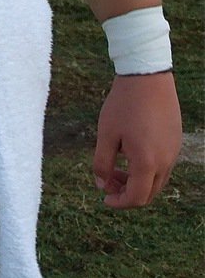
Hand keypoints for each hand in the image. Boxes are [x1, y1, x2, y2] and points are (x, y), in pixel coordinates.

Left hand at [93, 72, 181, 207]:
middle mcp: (165, 161)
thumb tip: (101, 184)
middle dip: (127, 193)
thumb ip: (101, 163)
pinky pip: (163, 165)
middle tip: (108, 180)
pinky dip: (147, 169)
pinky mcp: (175, 140)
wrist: (147, 75)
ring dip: (137, 181)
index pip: (136, 198)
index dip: (119, 202)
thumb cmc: (123, 104)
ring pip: (157, 180)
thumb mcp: (106, 133)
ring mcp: (173, 151)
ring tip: (116, 166)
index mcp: (147, 162)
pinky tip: (130, 152)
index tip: (104, 197)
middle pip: (149, 193)